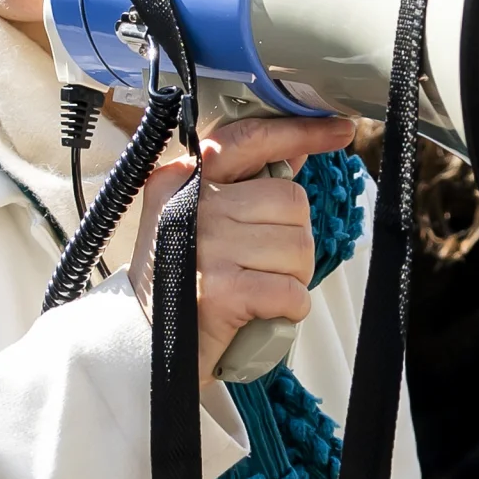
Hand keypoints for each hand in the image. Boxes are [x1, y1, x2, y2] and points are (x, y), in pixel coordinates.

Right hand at [139, 113, 356, 375]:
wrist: (140, 348)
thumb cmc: (177, 284)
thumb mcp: (195, 221)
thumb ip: (242, 186)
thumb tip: (296, 151)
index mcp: (181, 179)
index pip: (249, 139)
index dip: (300, 132)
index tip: (338, 130)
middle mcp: (191, 204)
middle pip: (290, 200)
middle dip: (293, 240)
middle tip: (262, 266)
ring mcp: (206, 245)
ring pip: (299, 246)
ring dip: (292, 277)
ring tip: (257, 290)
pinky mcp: (223, 289)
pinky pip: (292, 290)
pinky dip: (290, 309)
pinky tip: (264, 313)